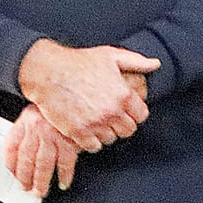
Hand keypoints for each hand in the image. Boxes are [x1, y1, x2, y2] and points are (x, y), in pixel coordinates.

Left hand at [5, 104, 80, 197]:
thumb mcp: (41, 107)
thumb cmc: (62, 101)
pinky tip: (63, 182)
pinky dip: (64, 175)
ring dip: (41, 181)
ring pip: (43, 165)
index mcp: (27, 120)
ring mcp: (53, 136)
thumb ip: (31, 124)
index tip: (13, 172)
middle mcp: (37, 129)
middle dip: (25, 177)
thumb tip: (25, 146)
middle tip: (26, 187)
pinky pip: (66, 163)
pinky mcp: (70, 141)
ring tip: (40, 191)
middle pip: (26, 159)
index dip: (10, 162)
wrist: (81, 88)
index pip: (12, 145)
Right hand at [18, 40, 159, 151]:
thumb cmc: (78, 62)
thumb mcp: (111, 56)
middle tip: (113, 117)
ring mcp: (94, 123)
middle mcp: (111, 112)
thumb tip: (155, 64)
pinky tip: (88, 130)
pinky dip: (92, 141)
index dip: (135, 113)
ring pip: (111, 139)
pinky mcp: (77, 132)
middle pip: (128, 130)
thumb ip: (136, 62)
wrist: (47, 72)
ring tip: (98, 121)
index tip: (128, 110)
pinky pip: (93, 147)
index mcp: (123, 95)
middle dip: (122, 124)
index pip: (142, 116)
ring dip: (106, 132)